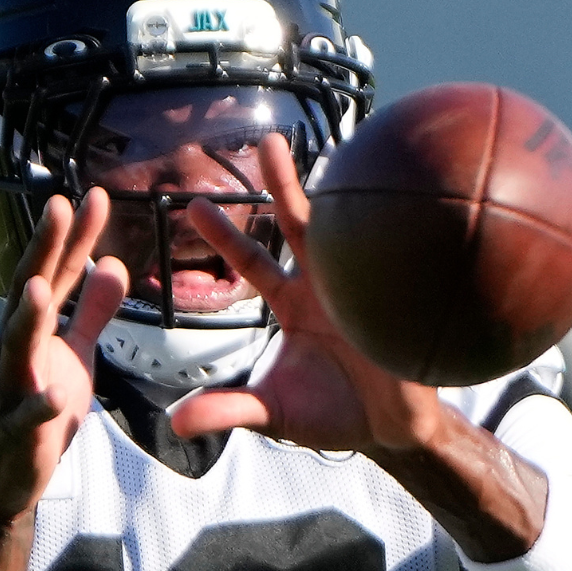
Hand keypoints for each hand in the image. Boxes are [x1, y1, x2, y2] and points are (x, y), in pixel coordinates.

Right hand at [0, 189, 126, 521]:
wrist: (5, 478)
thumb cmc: (38, 410)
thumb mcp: (74, 354)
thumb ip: (91, 310)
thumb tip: (113, 263)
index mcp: (31, 329)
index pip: (53, 274)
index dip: (71, 237)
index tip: (91, 195)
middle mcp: (13, 350)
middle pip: (28, 294)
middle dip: (43, 252)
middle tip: (57, 208)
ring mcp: (10, 389)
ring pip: (16, 348)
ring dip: (28, 319)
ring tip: (41, 288)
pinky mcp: (14, 434)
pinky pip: (25, 418)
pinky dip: (38, 406)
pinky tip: (53, 397)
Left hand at [172, 133, 444, 453]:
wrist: (391, 430)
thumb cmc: (331, 416)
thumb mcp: (273, 413)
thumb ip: (226, 410)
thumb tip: (174, 423)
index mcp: (293, 303)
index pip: (253, 260)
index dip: (226, 234)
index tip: (195, 204)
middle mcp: (324, 284)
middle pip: (300, 224)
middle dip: (283, 183)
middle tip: (267, 140)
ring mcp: (362, 287)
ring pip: (349, 228)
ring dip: (342, 189)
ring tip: (334, 145)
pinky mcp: (397, 300)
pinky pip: (395, 260)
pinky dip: (393, 229)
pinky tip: (391, 190)